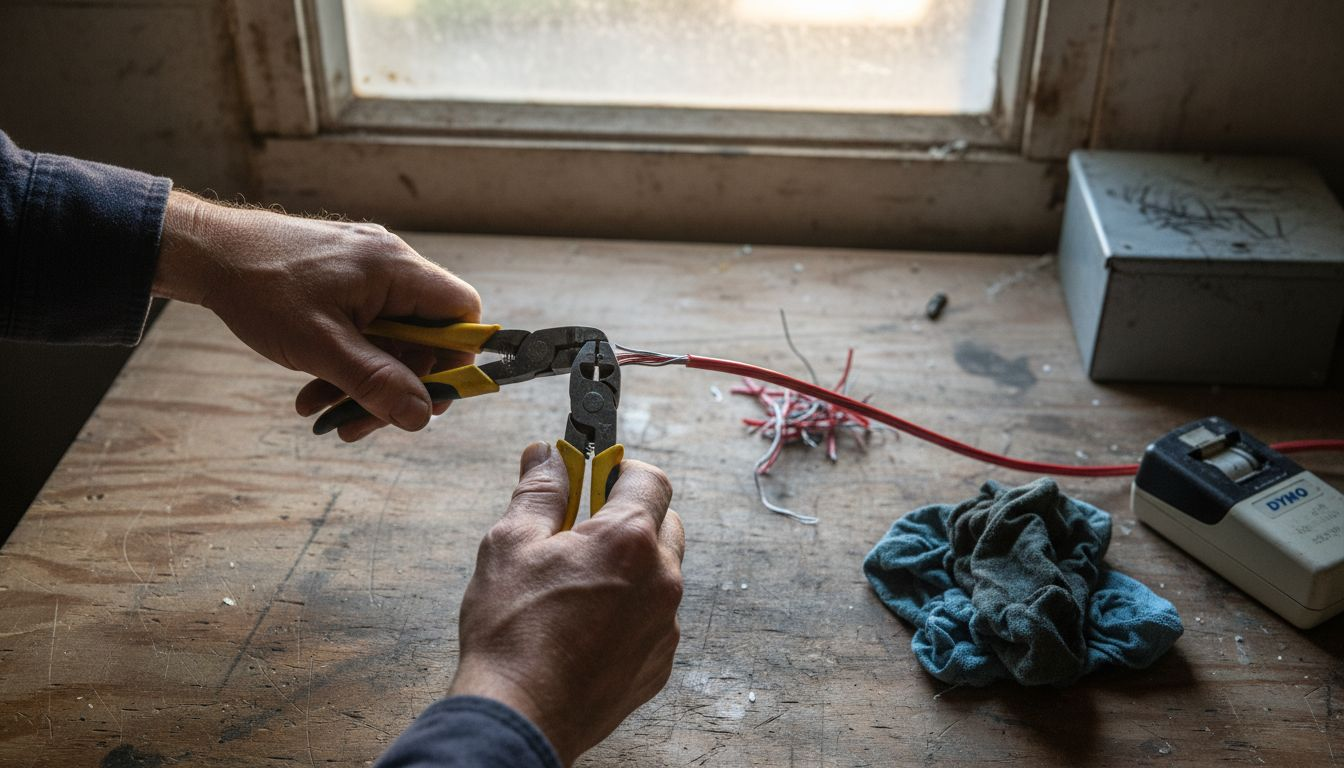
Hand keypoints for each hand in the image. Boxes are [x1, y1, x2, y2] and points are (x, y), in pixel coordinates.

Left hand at [153, 190, 480, 440]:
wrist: (207, 253)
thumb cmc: (261, 288)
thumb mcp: (320, 346)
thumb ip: (376, 381)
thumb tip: (421, 416)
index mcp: (396, 270)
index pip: (463, 312)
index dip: (457, 358)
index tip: (430, 396)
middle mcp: (389, 266)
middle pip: (424, 337)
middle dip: (397, 385)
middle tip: (367, 422)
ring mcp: (365, 274)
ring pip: (390, 340)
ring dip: (365, 383)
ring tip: (327, 417)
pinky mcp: (342, 283)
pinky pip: (363, 331)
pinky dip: (345, 365)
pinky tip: (313, 394)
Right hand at [450, 443, 684, 765]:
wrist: (520, 716)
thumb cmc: (512, 631)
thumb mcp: (511, 544)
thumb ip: (539, 491)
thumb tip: (546, 455)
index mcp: (629, 540)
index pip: (651, 478)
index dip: (622, 469)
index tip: (595, 475)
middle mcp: (661, 578)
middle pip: (664, 523)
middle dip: (629, 516)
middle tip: (580, 530)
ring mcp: (664, 624)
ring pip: (661, 573)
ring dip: (631, 566)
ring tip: (578, 584)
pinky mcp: (659, 662)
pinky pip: (654, 618)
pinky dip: (630, 610)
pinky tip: (586, 625)